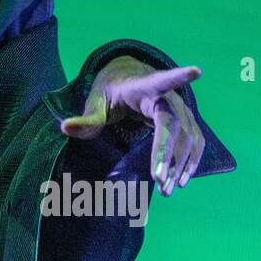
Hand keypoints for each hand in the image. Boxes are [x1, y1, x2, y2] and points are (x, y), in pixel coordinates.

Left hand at [59, 55, 204, 196]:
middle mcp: (167, 97)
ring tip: (166, 189)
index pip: (161, 82)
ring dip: (180, 164)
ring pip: (188, 136)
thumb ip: (86, 118)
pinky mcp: (186, 122)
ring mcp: (180, 109)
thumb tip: (65, 128)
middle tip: (159, 180)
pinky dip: (190, 161)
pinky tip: (181, 180)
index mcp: (142, 87)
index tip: (196, 71)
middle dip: (167, 153)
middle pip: (173, 124)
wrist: (127, 81)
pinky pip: (195, 142)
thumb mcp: (95, 101)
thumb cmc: (110, 90)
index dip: (178, 76)